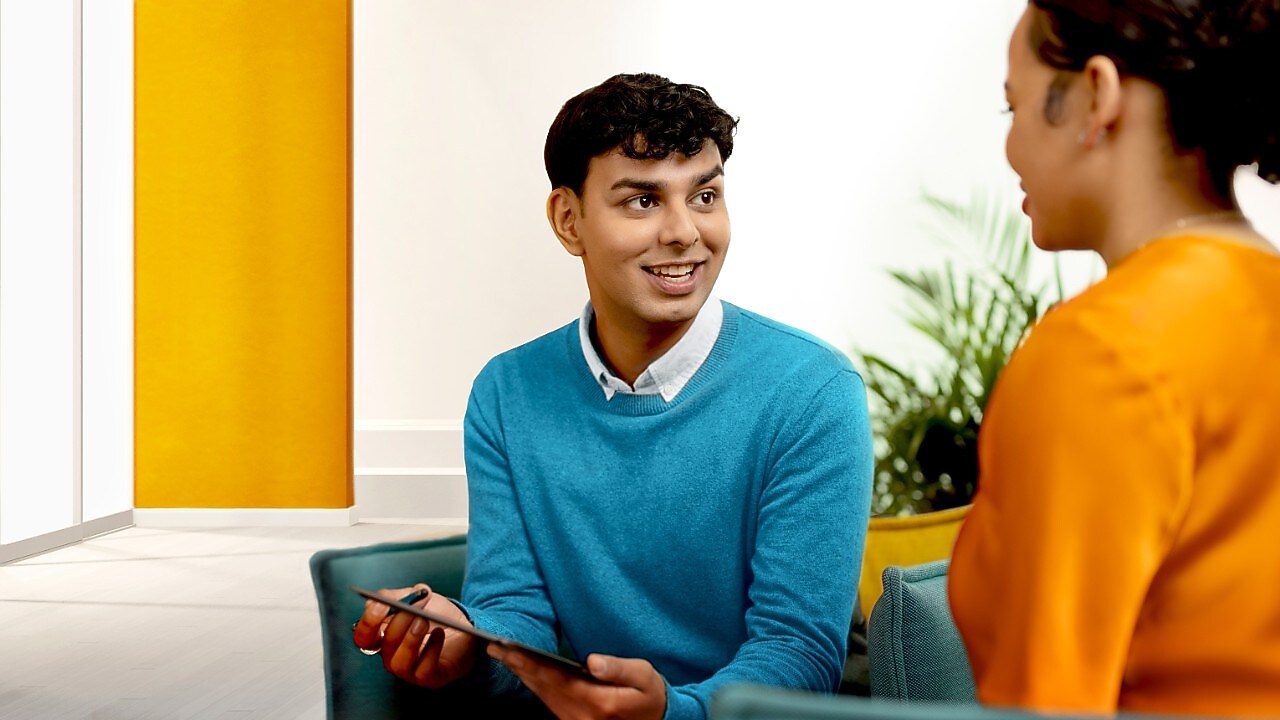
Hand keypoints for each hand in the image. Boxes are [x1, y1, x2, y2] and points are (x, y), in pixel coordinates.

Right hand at [351, 583, 478, 687]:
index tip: (381, 606)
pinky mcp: (429, 678)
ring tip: (424, 621)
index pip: (363, 637)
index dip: (368, 623)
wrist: (466, 627)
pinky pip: (423, 670)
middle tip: (415, 606)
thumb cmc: (437, 615)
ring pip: (398, 663)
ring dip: (410, 639)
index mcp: (383, 637)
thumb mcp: (415, 598)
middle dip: (399, 622)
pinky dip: (430, 650)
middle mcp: (392, 656)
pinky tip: (439, 634)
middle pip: (384, 645)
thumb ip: (393, 597)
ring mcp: (409, 670)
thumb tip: (373, 602)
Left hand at [488, 645, 666, 719]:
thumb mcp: (644, 677)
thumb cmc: (650, 696)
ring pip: (541, 695)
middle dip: (517, 665)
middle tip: (494, 645)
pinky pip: (547, 700)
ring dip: (521, 674)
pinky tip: (523, 670)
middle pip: (542, 687)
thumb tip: (593, 662)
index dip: (529, 662)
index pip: (554, 678)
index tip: (509, 646)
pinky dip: (532, 684)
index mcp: (596, 702)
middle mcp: (579, 716)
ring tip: (502, 653)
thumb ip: (618, 669)